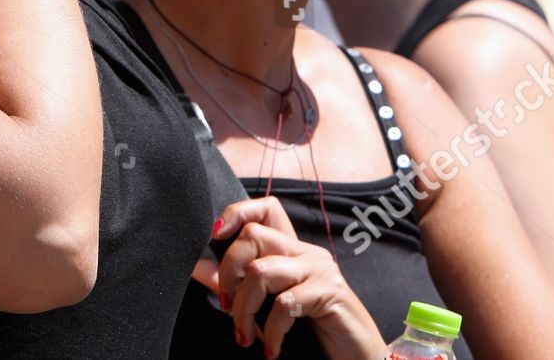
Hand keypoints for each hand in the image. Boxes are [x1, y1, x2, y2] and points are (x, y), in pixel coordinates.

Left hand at [194, 197, 383, 359]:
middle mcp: (306, 252)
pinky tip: (270, 348)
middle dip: (229, 274)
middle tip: (228, 309)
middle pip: (253, 236)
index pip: (266, 209)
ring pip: (262, 270)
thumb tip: (196, 266)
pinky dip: (270, 331)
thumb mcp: (269, 304)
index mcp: (291, 250)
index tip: (214, 235)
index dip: (236, 213)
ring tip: (245, 337)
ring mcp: (319, 269)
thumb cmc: (312, 330)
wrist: (357, 356)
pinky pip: (285, 304)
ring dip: (244, 310)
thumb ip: (237, 284)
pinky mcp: (329, 292)